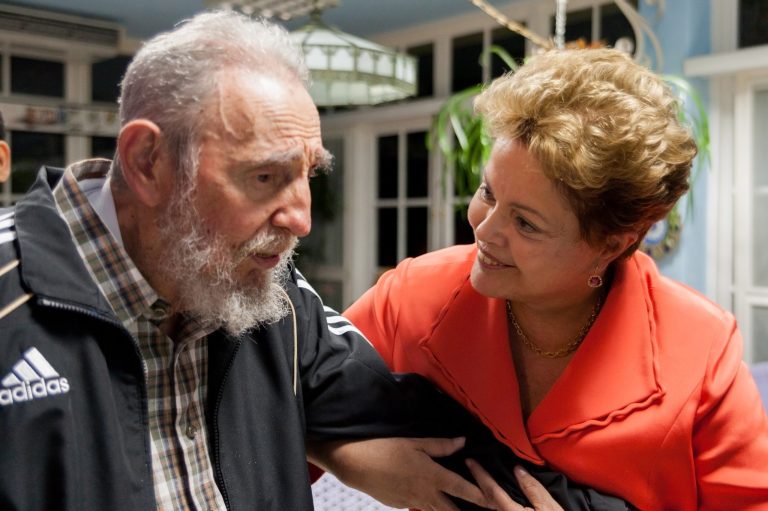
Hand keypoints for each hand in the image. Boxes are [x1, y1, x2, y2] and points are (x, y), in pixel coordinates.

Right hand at [307, 437, 492, 510]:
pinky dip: (429, 506)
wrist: (356, 464)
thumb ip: (441, 445)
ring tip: (458, 509)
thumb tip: (462, 442)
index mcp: (432, 476)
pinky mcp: (399, 505)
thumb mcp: (415, 442)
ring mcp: (412, 502)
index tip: (494, 501)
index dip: (481, 496)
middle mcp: (425, 494)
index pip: (463, 490)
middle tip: (483, 510)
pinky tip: (431, 501)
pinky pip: (419, 507)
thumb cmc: (386, 448)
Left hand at [466, 459, 563, 510]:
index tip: (469, 461)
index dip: (480, 475)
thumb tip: (517, 468)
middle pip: (485, 501)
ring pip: (490, 508)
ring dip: (481, 494)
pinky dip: (491, 502)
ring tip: (475, 479)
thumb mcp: (549, 507)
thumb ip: (532, 488)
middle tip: (467, 466)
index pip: (491, 492)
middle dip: (475, 484)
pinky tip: (489, 495)